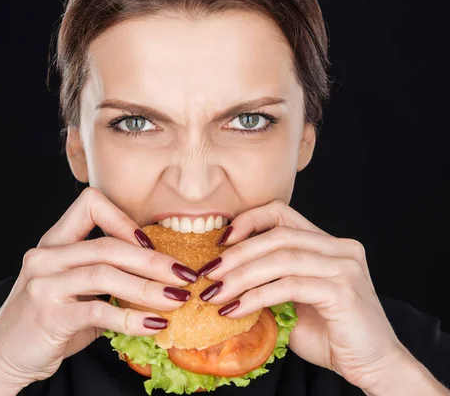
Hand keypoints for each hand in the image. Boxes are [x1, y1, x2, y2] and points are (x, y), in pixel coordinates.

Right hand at [0, 187, 198, 388]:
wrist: (3, 356)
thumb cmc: (45, 322)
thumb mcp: (71, 291)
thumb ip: (104, 278)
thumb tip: (157, 276)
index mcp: (53, 243)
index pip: (89, 205)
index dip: (124, 219)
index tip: (150, 242)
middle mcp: (46, 257)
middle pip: (108, 245)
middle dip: (153, 260)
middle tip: (184, 274)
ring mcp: (44, 285)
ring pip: (106, 274)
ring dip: (149, 287)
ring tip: (177, 299)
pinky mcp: (50, 316)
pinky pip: (99, 312)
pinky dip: (132, 318)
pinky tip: (154, 325)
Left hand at [198, 200, 405, 391]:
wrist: (372, 366)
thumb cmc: (331, 334)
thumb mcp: (292, 302)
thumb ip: (268, 283)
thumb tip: (222, 277)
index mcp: (327, 244)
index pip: (282, 213)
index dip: (248, 221)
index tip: (220, 242)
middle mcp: (340, 248)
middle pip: (277, 235)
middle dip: (236, 254)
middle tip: (208, 273)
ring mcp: (344, 267)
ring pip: (281, 259)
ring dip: (240, 276)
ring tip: (215, 294)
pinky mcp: (342, 291)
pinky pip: (289, 286)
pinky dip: (257, 297)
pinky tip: (235, 310)